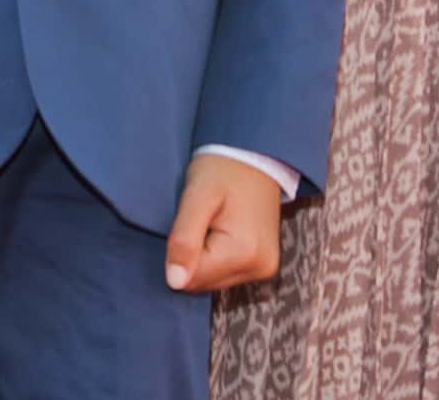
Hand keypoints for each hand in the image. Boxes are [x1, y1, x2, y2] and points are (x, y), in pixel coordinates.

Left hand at [162, 152, 284, 293]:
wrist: (254, 155)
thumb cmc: (223, 169)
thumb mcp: (197, 196)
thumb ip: (184, 239)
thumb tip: (174, 282)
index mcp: (244, 253)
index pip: (190, 280)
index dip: (178, 253)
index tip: (188, 223)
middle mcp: (259, 268)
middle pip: (202, 284)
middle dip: (191, 256)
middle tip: (198, 220)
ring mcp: (263, 269)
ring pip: (212, 281)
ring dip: (203, 257)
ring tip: (210, 222)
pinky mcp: (262, 266)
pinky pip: (225, 274)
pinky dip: (215, 258)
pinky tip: (219, 231)